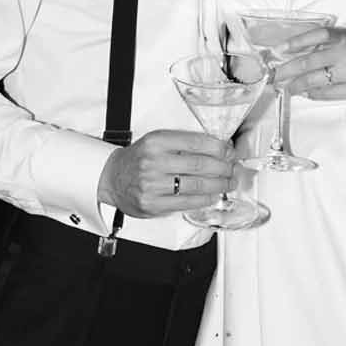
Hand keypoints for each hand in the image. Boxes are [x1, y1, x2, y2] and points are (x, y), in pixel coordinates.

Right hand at [98, 130, 237, 217]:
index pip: (196, 143)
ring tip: (229, 183)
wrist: (112, 178)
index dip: (219, 148)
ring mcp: (152, 185)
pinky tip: (213, 196)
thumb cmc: (139, 159)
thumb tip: (219, 149)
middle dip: (223, 168)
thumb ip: (184, 144)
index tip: (230, 152)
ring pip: (196, 186)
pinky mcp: (152, 204)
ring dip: (219, 185)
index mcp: (156, 142)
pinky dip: (204, 200)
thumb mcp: (157, 142)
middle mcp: (153, 162)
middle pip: (199, 165)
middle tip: (233, 169)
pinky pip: (186, 203)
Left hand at [270, 27, 345, 102]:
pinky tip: (305, 94)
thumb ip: (332, 44)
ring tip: (284, 88)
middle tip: (274, 75)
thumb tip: (304, 52)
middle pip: (309, 61)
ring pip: (315, 80)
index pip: (316, 36)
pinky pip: (328, 93)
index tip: (279, 49)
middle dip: (287, 69)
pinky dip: (314, 94)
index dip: (295, 42)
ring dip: (296, 85)